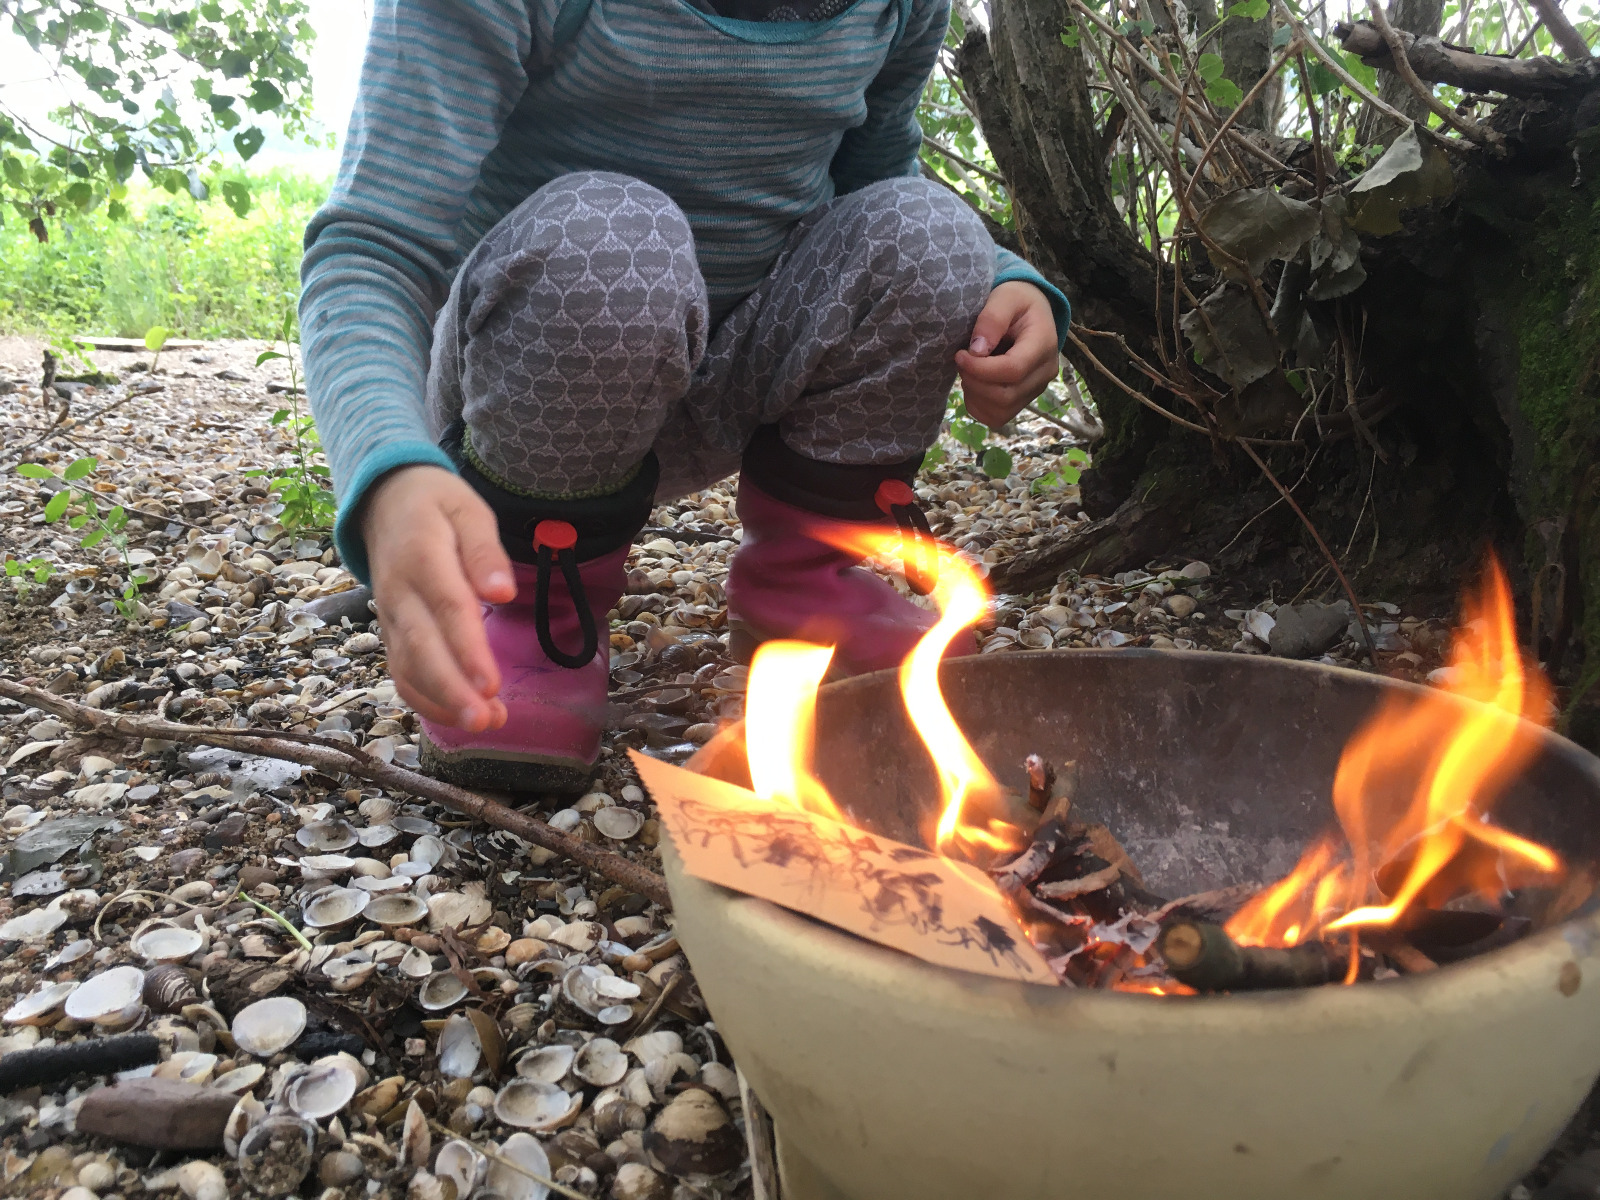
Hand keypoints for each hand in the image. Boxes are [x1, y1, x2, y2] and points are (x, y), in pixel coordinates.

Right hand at [361, 465, 515, 730]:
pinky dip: (425, 700)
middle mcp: (399, 592)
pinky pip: (401, 671)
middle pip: (422, 648)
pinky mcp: (391, 631)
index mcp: (421, 556)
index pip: (447, 608)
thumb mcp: (468, 509)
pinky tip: (458, 716)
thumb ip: (485, 550)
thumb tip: (502, 592)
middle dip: (452, 690)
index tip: (492, 684)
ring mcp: (390, 616)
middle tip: (485, 720)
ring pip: (407, 667)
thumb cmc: (437, 505)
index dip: (468, 650)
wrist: (385, 501)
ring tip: (485, 724)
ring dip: (442, 702)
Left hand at [955, 280, 1060, 427]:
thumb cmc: (1017, 300)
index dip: (980, 369)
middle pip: (1005, 395)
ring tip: (969, 371)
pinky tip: (975, 384)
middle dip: (974, 381)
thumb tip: (977, 349)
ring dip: (975, 395)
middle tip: (962, 361)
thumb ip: (992, 318)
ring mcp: (1036, 389)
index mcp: (1044, 344)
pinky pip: (997, 417)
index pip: (1013, 370)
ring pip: (1001, 410)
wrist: (1030, 312)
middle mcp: (1045, 372)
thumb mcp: (1005, 296)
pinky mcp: (1024, 400)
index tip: (960, 355)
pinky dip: (979, 406)